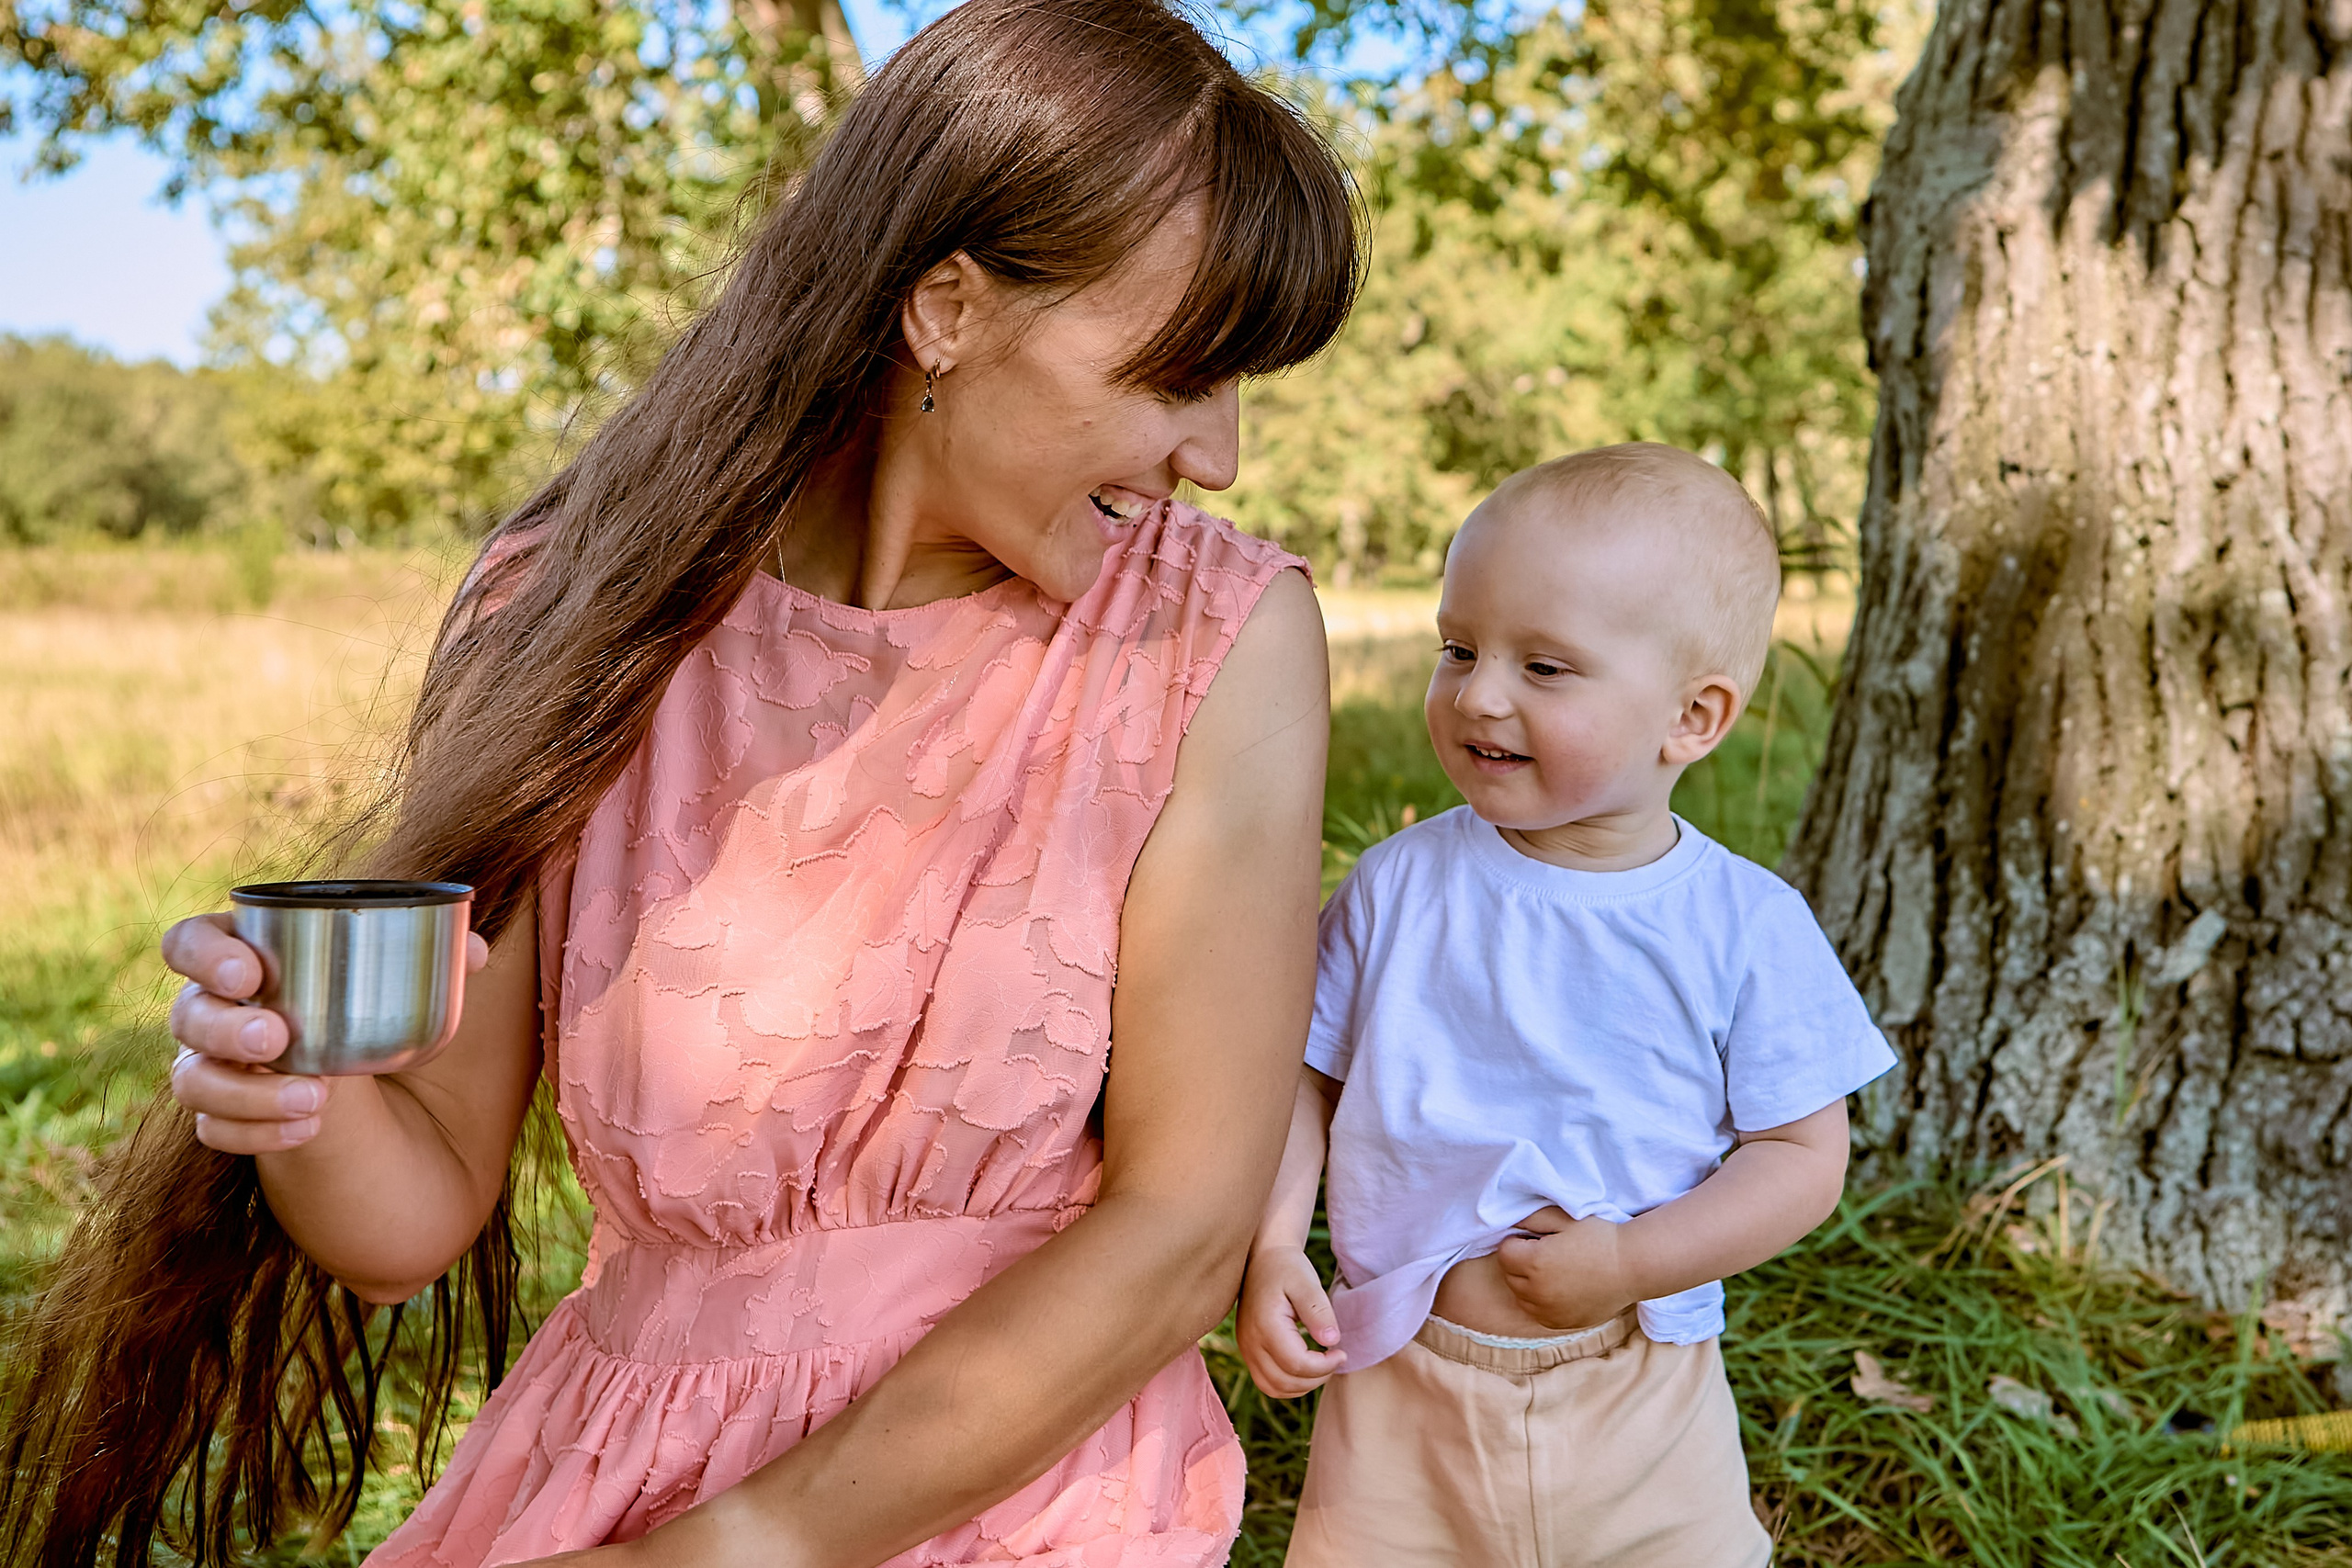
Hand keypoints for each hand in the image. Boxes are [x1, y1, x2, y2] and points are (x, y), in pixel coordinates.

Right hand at [163, 911, 490, 1153]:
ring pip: (193, 1080)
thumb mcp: (412, 985)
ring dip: (246, 1092)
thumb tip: (475, 951)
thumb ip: (441, 958)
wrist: (379, 1097)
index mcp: (246, 960)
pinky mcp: (223, 1118)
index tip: (250, 973)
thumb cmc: (374, 1013)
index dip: (205, 954)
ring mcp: (211, 1068)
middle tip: (278, 1039)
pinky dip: (255, 1133)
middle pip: (187, 1014)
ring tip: (316, 1098)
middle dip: (226, 1027)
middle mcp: (214, 1012)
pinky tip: (306, 1131)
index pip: (191, 943)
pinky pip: (213, 1130)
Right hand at [1236, 1245, 1344, 1396]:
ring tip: (1322, 1365)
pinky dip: (1288, 1384)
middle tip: (1335, 1359)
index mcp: (1265, 1325)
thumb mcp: (1307, 1282)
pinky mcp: (1248, 1351)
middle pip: (1285, 1381)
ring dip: (1302, 1385)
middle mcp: (1251, 1342)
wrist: (1262, 1258)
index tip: (1341, 1351)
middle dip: (1316, 1378)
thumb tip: (1332, 1341)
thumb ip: (1319, 1312)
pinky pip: (1267, 1382)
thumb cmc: (1287, 1267)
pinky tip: (1306, 1367)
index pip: (1296, 1364)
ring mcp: (1246, 1349)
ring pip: (1274, 1388)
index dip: (1324, 1366)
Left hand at [1494, 1206, 1636, 1331]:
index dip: (1519, 1242)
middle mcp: (1536, 1291)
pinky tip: (1562, 1288)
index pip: (1504, 1251)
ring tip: (1556, 1271)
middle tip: (1548, 1253)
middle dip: (1521, 1263)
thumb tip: (1508, 1222)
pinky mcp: (1561, 1323)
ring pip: (1521, 1296)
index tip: (1538, 1239)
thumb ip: (1530, 1217)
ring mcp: (1548, 1311)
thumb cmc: (1599, 1237)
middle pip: (1510, 1275)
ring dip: (1529, 1284)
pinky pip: (1537, 1313)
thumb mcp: (1563, 1217)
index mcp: (1534, 1262)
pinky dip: (1542, 1302)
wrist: (1633, 1266)